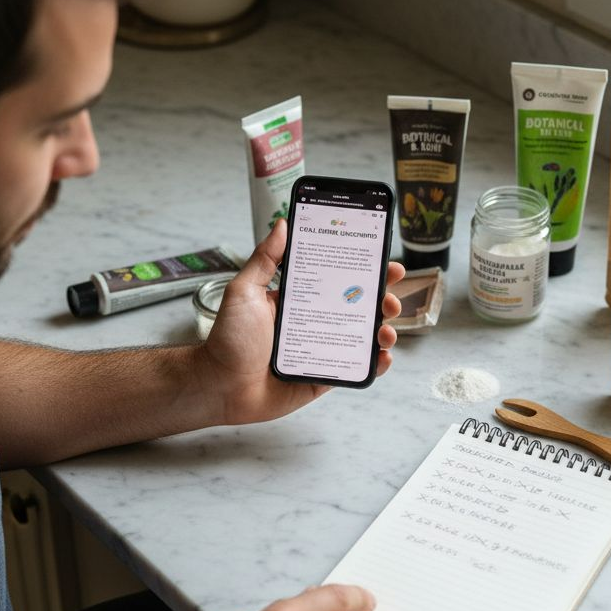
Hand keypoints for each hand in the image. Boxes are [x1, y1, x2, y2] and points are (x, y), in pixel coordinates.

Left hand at [199, 220, 405, 425]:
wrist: (219, 386)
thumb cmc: (228, 340)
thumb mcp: (244, 291)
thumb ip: (264, 259)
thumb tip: (282, 224)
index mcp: (299, 300)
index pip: (337, 280)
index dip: (363, 270)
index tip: (382, 261)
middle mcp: (314, 323)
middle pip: (357, 308)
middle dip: (381, 299)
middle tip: (390, 296)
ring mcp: (321, 350)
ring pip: (362, 338)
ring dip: (383, 331)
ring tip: (387, 329)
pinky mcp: (323, 377)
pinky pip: (354, 369)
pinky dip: (374, 365)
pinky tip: (382, 357)